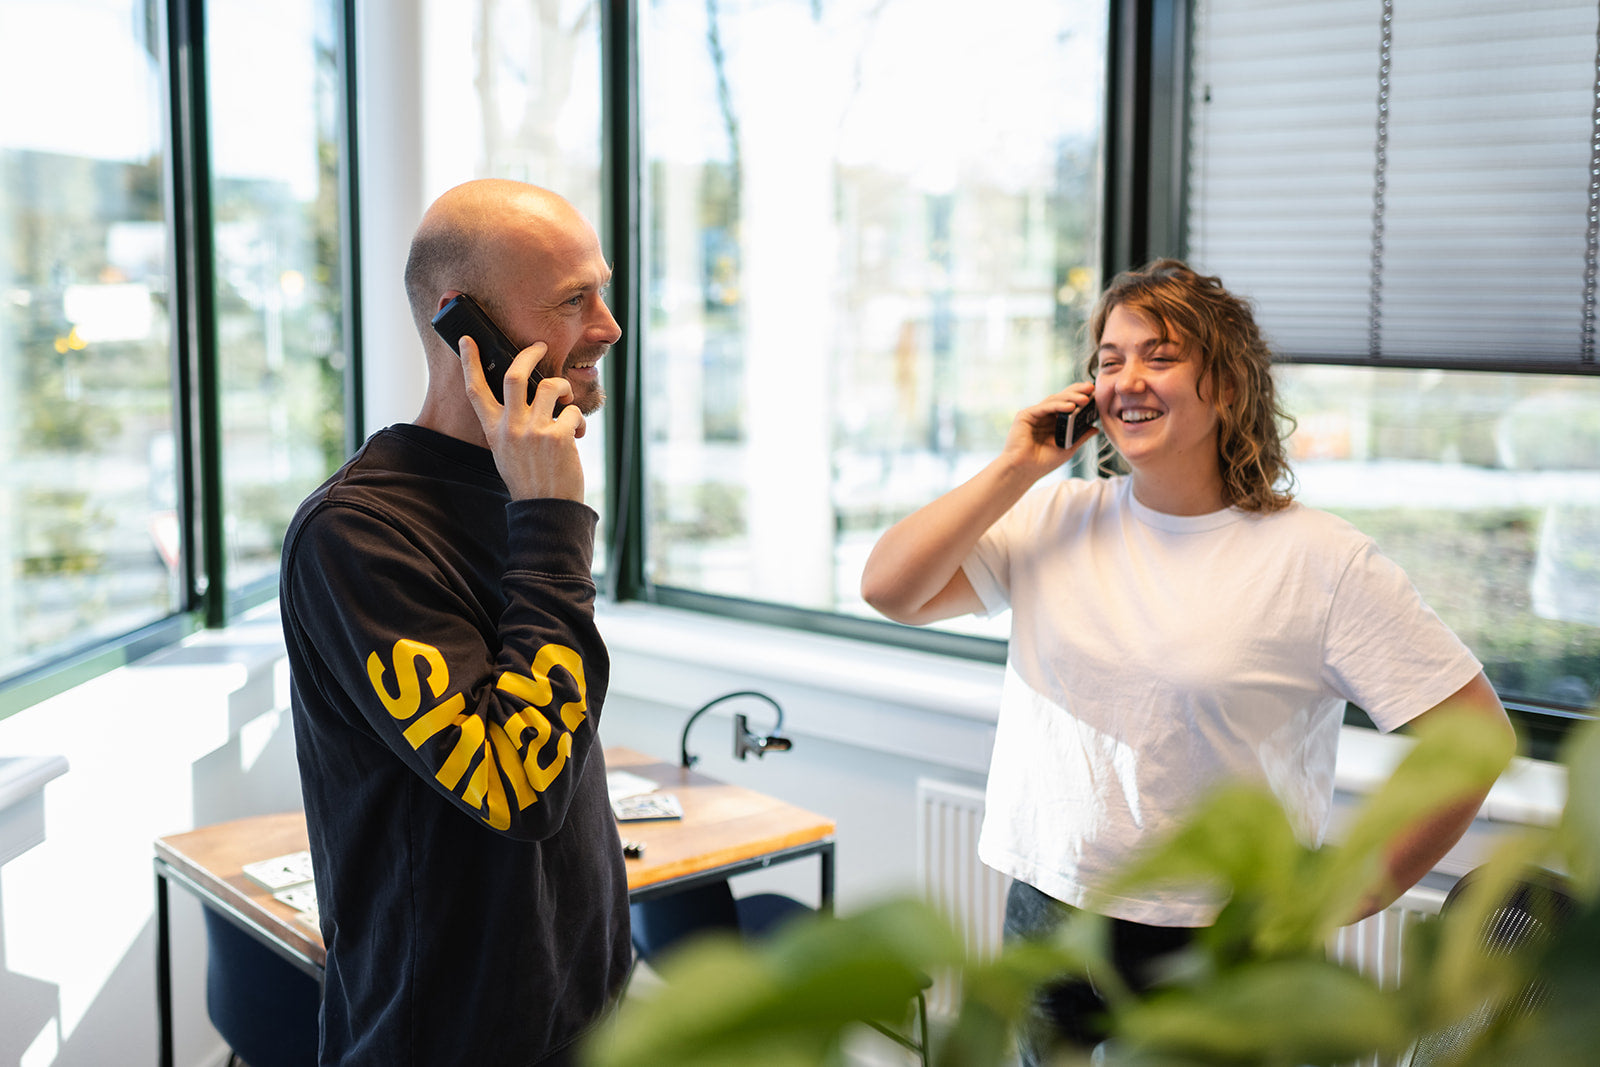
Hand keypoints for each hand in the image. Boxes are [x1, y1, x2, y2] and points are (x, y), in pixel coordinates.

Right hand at [460, 336, 586, 501]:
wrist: (546, 508)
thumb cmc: (529, 478)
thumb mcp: (506, 451)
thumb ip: (509, 424)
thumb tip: (526, 396)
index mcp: (494, 430)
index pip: (476, 390)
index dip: (471, 363)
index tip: (468, 341)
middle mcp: (510, 427)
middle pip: (515, 375)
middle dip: (531, 354)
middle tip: (541, 346)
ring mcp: (534, 431)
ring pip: (550, 386)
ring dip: (563, 388)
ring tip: (566, 402)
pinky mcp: (558, 437)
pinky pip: (573, 412)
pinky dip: (578, 420)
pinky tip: (577, 434)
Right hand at [1002, 382, 1097, 472]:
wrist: (1023, 471)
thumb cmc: (1042, 462)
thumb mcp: (1068, 448)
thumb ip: (1080, 437)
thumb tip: (1095, 428)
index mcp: (1052, 421)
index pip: (1068, 404)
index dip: (1080, 396)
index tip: (1094, 392)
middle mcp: (1043, 415)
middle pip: (1062, 398)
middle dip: (1077, 391)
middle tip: (1091, 388)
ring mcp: (1034, 414)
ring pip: (1054, 400)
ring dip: (1070, 397)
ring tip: (1085, 398)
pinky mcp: (1025, 415)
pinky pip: (1044, 407)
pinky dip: (1058, 406)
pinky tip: (1070, 407)